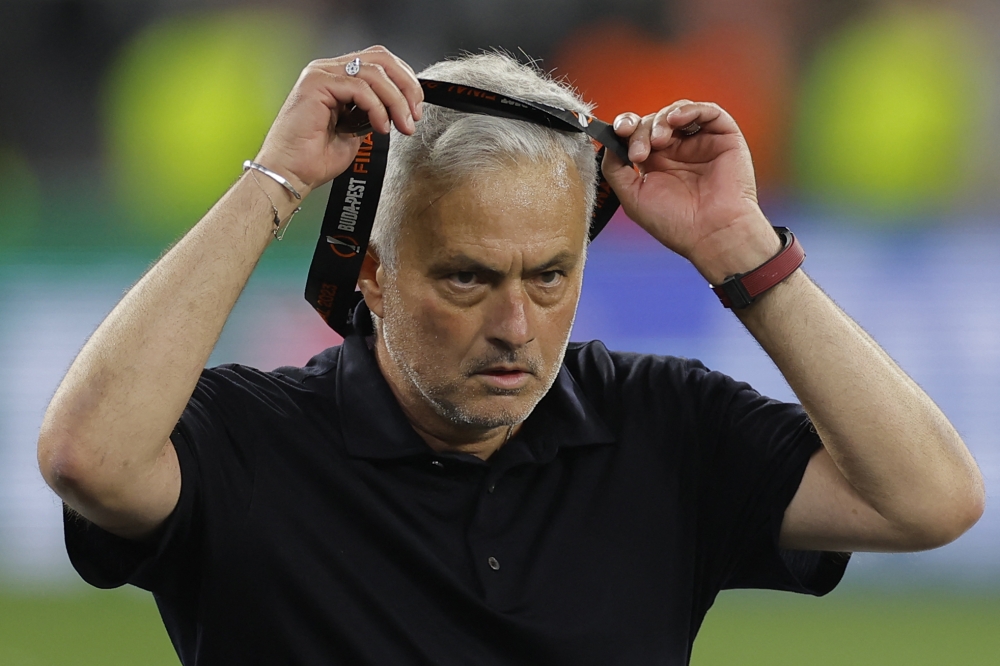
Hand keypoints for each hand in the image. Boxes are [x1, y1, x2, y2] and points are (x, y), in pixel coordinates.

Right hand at [253, 45, 422, 199]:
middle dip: (406, 86)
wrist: (292, 173)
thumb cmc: (316, 158)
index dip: (404, 81)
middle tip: (415, 114)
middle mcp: (328, 70)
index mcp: (338, 77)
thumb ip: (375, 112)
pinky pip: (359, 87)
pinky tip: (380, 127)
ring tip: (402, 125)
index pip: (380, 62)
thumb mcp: (357, 131)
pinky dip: (376, 107)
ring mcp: (321, 74)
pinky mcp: (316, 84)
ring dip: (395, 101)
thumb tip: (401, 108)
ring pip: (374, 73)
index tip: (416, 108)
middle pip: (381, 59)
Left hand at [602, 101, 779, 283]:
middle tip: (639, 154)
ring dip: (661, 121)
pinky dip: (688, 109)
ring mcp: (700, 143)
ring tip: (659, 142)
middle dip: (640, 131)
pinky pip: (707, 111)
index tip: (618, 132)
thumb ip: (615, 169)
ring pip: (675, 113)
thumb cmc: (676, 224)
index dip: (625, 127)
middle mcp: (677, 151)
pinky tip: (676, 120)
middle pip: (651, 121)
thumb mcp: (632, 197)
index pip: (636, 134)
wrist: (712, 234)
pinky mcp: (723, 137)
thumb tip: (608, 144)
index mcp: (656, 164)